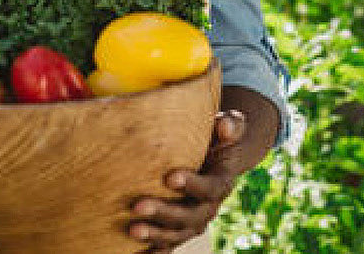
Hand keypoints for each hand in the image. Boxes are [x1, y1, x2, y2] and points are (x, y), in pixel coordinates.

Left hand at [128, 110, 246, 252]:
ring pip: (178, 234)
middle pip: (191, 216)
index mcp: (221, 182)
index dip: (192, 185)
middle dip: (165, 213)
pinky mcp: (181, 228)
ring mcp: (195, 220)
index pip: (210, 188)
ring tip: (132, 230)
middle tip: (137, 205)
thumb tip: (223, 123)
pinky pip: (169, 244)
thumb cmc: (220, 138)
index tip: (169, 178)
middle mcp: (209, 206)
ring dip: (155, 235)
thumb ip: (231, 124)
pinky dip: (156, 251)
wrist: (222, 158)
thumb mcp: (231, 127)